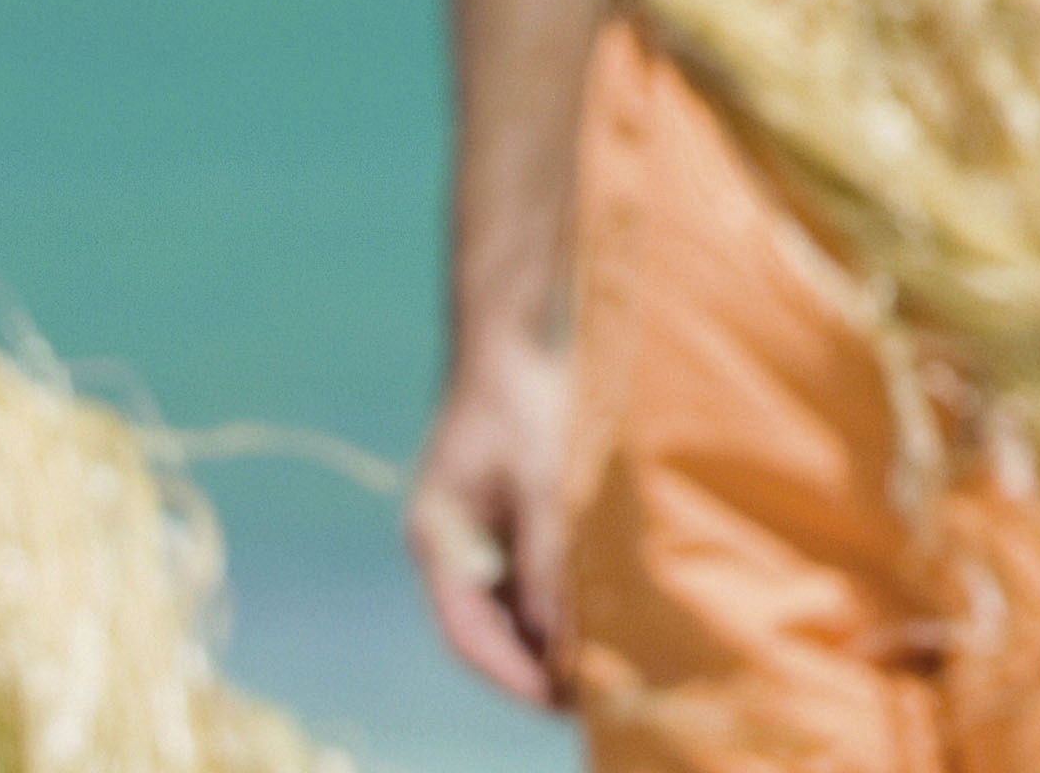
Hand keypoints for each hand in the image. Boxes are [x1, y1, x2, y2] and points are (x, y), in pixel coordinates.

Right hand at [405, 328, 577, 709]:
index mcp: (437, 538)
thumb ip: (546, 555)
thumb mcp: (539, 476)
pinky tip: (599, 621)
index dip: (509, 673)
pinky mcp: (507, 521)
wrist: (516, 338)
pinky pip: (528, 580)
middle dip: (533, 667)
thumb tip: (557, 638)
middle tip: (590, 700)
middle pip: (487, 629)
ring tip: (603, 673)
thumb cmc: (522, 398)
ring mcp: (477, 536)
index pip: (466, 631)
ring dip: (548, 640)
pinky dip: (558, 605)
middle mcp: (451, 547)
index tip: (556, 702)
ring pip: (510, 609)